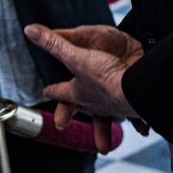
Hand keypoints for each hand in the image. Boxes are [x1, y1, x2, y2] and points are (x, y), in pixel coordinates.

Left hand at [25, 23, 143, 151]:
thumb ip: (54, 44)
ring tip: (102, 141)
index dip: (53, 90)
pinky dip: (138, 124)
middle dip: (72, 113)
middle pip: (80, 109)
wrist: (139, 88)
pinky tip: (142, 129)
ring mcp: (114, 106)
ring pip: (107, 118)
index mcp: (79, 92)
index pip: (61, 92)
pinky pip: (134, 119)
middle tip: (61, 124)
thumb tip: (30, 31)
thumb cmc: (106, 76)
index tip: (46, 91)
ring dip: (104, 126)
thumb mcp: (76, 57)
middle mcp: (95, 103)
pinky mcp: (132, 107)